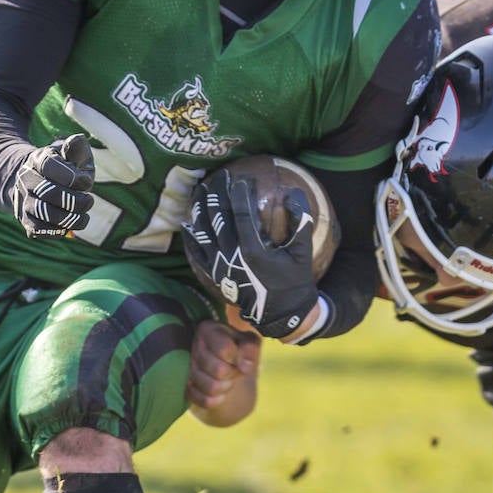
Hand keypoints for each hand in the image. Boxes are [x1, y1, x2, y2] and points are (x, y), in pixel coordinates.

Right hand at [10, 133, 94, 238]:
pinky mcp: (25, 220)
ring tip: (84, 218)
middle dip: (75, 201)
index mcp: (37, 159)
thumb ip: (77, 148)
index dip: (72, 177)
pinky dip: (57, 231)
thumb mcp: (72, 154)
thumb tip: (77, 140)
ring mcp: (23, 200)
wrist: (39, 182)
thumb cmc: (64, 167)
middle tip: (90, 202)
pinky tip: (70, 225)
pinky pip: (38, 230)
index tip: (87, 182)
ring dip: (69, 218)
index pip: (49, 166)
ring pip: (42, 213)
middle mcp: (26, 179)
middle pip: (48, 192)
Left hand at [181, 169, 318, 338]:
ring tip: (201, 189)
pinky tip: (188, 222)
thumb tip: (293, 192)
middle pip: (218, 217)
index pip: (240, 212)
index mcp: (253, 250)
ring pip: (203, 231)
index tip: (241, 178)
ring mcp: (219, 266)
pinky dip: (190, 236)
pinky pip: (196, 252)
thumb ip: (301, 221)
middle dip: (218, 193)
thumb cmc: (295, 281)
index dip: (239, 192)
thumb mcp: (304, 252)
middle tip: (220, 176)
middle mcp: (231, 256)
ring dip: (201, 208)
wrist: (280, 315)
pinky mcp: (213, 274)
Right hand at [186, 316, 261, 426]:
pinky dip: (217, 399)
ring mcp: (186, 369)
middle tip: (234, 370)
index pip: (225, 349)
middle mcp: (192, 346)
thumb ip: (250, 348)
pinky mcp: (185, 388)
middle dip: (234, 374)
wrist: (225, 367)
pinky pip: (206, 401)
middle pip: (220, 371)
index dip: (238, 358)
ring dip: (227, 387)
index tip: (240, 357)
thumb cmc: (238, 349)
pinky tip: (219, 391)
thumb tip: (244, 365)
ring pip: (212, 388)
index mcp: (207, 329)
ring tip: (227, 379)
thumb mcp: (249, 342)